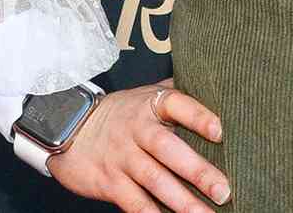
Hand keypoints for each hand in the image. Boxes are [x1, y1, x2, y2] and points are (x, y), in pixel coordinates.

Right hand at [47, 79, 229, 210]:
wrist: (70, 128)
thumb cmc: (122, 112)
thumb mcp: (147, 94)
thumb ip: (179, 93)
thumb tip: (220, 91)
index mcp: (151, 104)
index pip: (177, 104)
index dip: (199, 117)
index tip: (221, 131)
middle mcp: (137, 130)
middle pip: (168, 149)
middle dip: (197, 171)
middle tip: (223, 190)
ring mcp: (122, 158)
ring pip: (154, 180)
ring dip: (181, 201)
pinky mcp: (109, 182)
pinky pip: (134, 202)